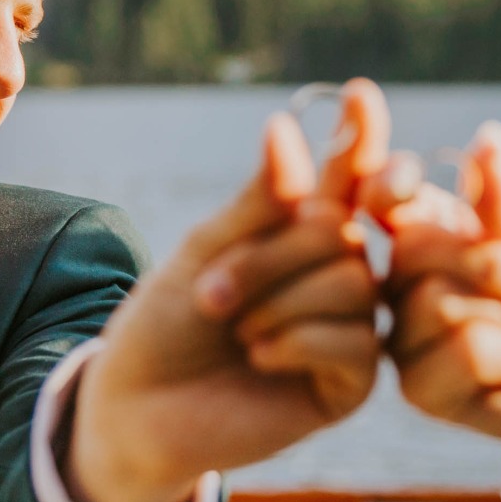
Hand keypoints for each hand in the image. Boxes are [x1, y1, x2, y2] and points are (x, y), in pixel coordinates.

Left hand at [67, 79, 391, 501]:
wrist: (139, 409)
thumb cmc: (166, 323)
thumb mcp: (204, 250)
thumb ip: (256, 201)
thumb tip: (287, 129)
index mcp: (304, 234)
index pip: (345, 178)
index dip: (358, 138)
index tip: (361, 92)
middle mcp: (338, 274)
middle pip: (337, 233)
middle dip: (267, 258)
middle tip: (211, 293)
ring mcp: (352, 328)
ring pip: (352, 283)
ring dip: (276, 303)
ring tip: (234, 331)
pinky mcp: (353, 383)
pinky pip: (358, 342)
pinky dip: (298, 343)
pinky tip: (260, 358)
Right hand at [370, 121, 500, 495]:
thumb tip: (485, 138)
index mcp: (424, 245)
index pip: (381, 200)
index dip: (388, 181)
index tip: (410, 178)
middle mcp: (401, 292)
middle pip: (413, 247)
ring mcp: (406, 344)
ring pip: (436, 302)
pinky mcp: (425, 392)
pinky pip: (466, 348)